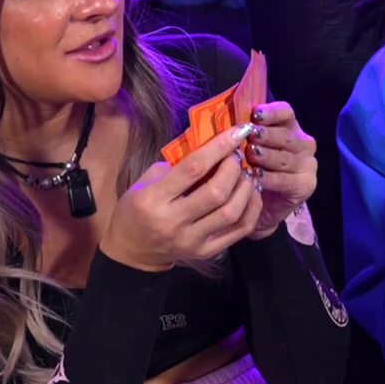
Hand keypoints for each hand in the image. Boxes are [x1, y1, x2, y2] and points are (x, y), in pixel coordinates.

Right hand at [104, 123, 259, 271]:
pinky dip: (252, 208)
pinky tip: (251, 194)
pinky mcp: (206, 252)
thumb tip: (210, 144)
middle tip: (237, 156)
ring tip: (247, 174)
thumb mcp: (145, 181)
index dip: (219, 147)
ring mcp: (191, 240)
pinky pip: (239, 230)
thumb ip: (176, 164)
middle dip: (234, 168)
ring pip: (232, 212)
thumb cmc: (137, 209)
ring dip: (246, 188)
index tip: (237, 131)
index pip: (193, 169)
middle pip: (216, 192)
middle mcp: (173, 222)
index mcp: (153, 199)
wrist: (132, 251)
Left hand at [243, 101, 316, 239]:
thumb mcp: (246, 148)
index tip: (255, 114)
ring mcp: (308, 165)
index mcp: (290, 128)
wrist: (257, 206)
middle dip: (267, 135)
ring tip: (250, 155)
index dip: (272, 112)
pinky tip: (255, 177)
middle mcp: (303, 144)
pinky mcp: (306, 185)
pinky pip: (286, 179)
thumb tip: (232, 124)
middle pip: (286, 135)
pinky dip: (270, 178)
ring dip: (267, 156)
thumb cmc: (250, 170)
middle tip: (250, 136)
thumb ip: (244, 134)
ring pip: (286, 158)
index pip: (286, 113)